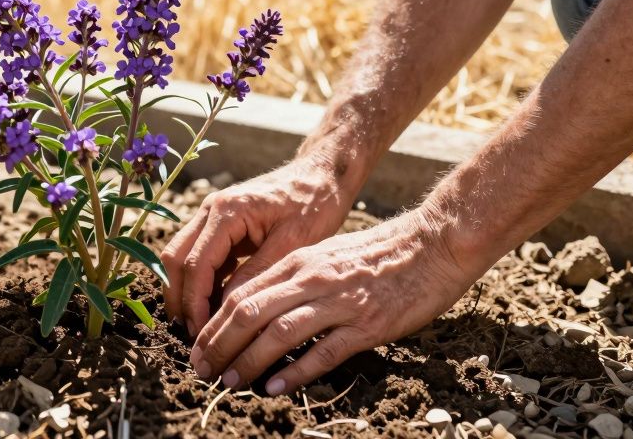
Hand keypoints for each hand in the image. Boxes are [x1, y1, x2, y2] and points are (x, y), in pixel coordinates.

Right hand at [161, 156, 354, 336]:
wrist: (323, 173)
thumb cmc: (314, 203)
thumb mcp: (293, 242)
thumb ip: (257, 273)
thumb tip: (228, 309)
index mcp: (226, 211)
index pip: (196, 264)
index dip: (194, 303)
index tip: (202, 335)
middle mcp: (211, 210)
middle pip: (176, 259)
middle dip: (179, 299)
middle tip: (193, 336)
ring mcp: (213, 216)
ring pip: (183, 258)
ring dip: (187, 291)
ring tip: (201, 328)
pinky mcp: (222, 225)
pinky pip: (202, 256)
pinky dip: (203, 282)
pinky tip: (216, 308)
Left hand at [187, 208, 473, 394]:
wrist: (434, 244)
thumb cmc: (380, 253)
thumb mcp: (328, 255)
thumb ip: (296, 278)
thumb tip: (261, 308)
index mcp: (299, 261)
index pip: (242, 293)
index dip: (214, 323)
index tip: (198, 348)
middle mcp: (312, 279)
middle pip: (250, 312)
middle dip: (220, 344)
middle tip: (202, 370)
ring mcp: (340, 301)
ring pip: (279, 331)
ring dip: (249, 359)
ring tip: (228, 381)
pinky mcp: (368, 324)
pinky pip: (324, 350)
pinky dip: (296, 371)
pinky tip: (276, 387)